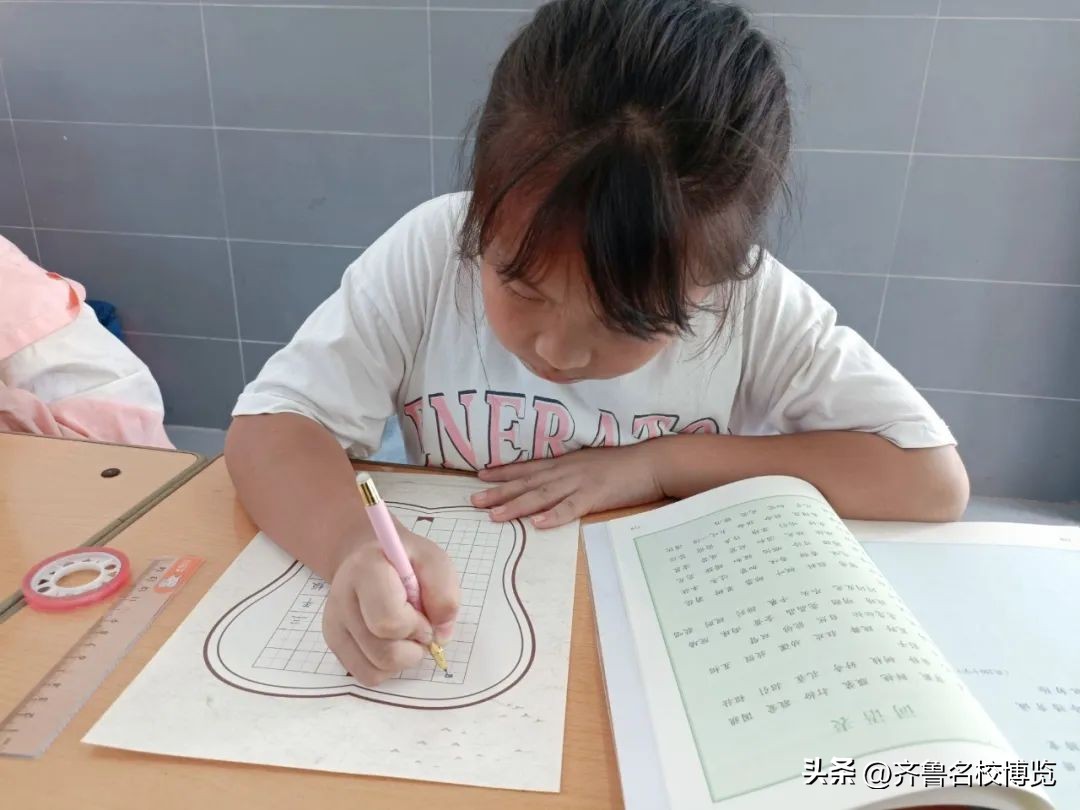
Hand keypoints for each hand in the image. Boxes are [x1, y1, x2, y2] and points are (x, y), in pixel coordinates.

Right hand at [322, 521, 459, 686]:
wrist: (370, 558)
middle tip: (419, 626)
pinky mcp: (334, 644)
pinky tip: (391, 643)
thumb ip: (444, 593)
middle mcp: (341, 599)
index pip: (388, 621)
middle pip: (383, 652)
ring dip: (402, 659)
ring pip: (375, 669)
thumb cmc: (406, 562)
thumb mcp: (434, 561)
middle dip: (412, 646)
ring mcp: (334, 624)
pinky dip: (388, 667)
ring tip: (405, 633)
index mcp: (366, 570)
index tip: (424, 615)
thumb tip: (439, 636)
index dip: (416, 626)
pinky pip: (367, 675)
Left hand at [471, 442, 664, 527]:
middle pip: (527, 482)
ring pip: (542, 495)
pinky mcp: (595, 496)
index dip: (503, 472)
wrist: (652, 461)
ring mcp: (580, 483)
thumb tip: (551, 481)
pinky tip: (537, 523)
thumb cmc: (624, 463)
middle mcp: (567, 470)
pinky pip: (571, 508)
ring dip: (516, 505)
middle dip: (499, 491)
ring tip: (494, 515)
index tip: (479, 477)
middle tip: (473, 500)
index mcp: (566, 462)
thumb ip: (570, 470)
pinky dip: (553, 516)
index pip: (528, 467)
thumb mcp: (590, 462)